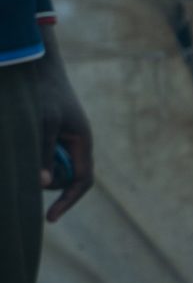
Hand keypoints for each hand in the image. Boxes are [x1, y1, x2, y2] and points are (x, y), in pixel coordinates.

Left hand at [30, 41, 92, 220]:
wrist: (38, 64)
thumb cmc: (43, 93)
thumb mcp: (42, 124)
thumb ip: (43, 154)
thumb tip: (44, 184)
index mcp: (83, 143)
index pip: (82, 181)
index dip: (68, 201)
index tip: (50, 218)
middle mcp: (77, 143)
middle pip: (66, 177)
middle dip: (47, 183)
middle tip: (23, 178)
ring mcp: (65, 137)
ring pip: (52, 165)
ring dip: (37, 167)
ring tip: (21, 152)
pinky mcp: (52, 131)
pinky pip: (44, 152)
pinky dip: (33, 155)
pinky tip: (20, 145)